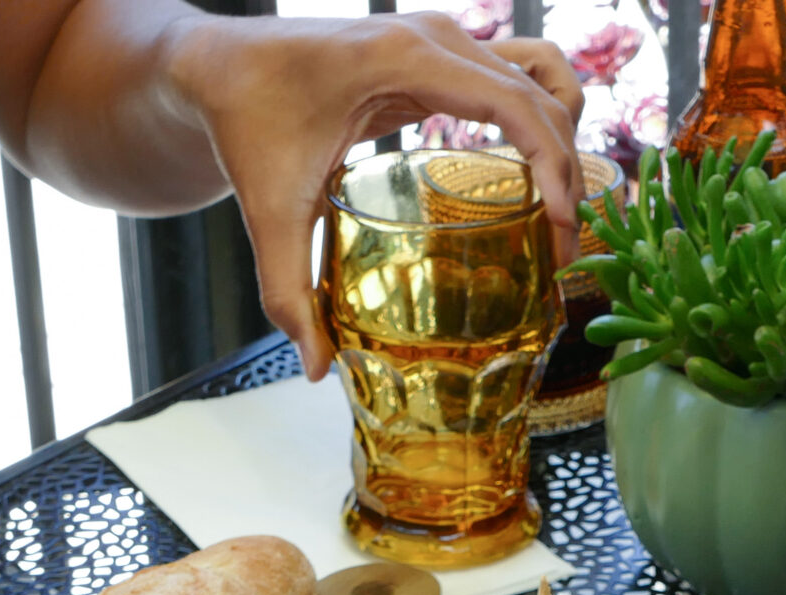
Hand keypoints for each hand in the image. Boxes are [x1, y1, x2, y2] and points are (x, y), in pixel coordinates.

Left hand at [170, 13, 584, 379]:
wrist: (219, 66)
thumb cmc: (243, 122)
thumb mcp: (268, 211)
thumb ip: (290, 292)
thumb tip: (318, 367)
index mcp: (405, 58)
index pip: (513, 103)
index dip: (552, 165)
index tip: (559, 228)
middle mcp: (435, 36)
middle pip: (542, 93)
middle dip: (567, 170)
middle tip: (562, 249)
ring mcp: (441, 36)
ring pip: (541, 75)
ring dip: (565, 136)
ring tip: (559, 211)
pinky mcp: (439, 51)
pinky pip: (515, 74)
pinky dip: (539, 116)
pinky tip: (531, 174)